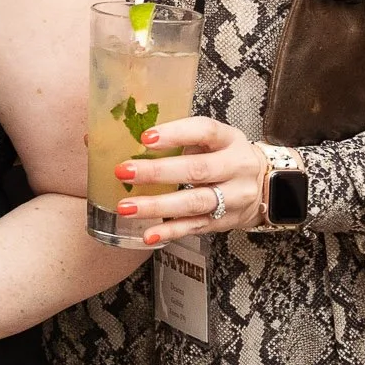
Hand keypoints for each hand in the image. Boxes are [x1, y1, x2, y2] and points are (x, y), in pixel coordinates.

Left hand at [112, 115, 266, 242]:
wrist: (265, 186)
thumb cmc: (220, 155)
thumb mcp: (206, 140)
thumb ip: (166, 137)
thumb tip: (100, 136)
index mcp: (228, 139)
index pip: (204, 131)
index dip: (175, 133)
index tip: (144, 137)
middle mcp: (236, 167)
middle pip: (196, 169)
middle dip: (157, 172)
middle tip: (122, 172)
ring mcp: (234, 197)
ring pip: (195, 202)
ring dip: (158, 205)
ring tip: (125, 207)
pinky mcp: (225, 221)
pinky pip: (195, 227)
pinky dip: (170, 231)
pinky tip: (147, 234)